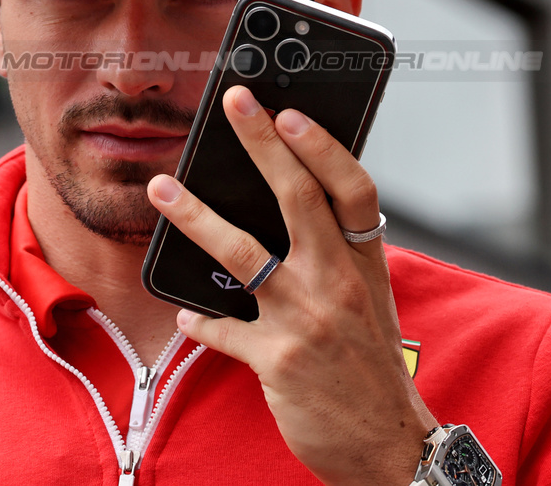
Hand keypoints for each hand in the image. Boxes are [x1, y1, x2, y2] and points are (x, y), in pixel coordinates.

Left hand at [147, 85, 436, 485]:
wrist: (389, 445)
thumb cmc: (370, 367)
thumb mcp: (369, 300)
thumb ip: (336, 256)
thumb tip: (292, 209)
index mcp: (364, 263)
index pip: (352, 188)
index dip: (322, 146)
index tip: (289, 113)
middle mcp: (338, 282)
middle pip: (297, 198)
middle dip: (261, 145)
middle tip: (234, 105)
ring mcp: (307, 319)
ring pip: (242, 252)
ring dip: (195, 216)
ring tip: (161, 188)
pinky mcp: (277, 360)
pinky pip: (221, 328)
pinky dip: (199, 320)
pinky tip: (185, 315)